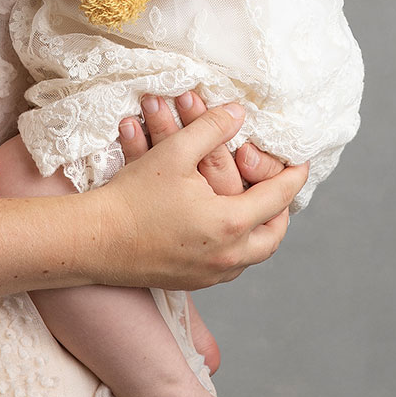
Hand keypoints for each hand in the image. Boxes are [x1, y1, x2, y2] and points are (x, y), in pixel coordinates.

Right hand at [95, 99, 306, 290]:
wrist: (94, 241)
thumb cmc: (132, 197)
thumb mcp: (174, 153)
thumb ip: (211, 129)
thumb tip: (239, 113)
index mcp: (230, 223)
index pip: (278, 197)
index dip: (292, 176)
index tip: (301, 163)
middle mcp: (227, 256)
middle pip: (274, 237)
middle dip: (281, 212)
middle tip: (280, 191)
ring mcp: (209, 274)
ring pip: (253, 257)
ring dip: (261, 233)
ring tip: (257, 211)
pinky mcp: (192, 283)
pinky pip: (230, 269)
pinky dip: (238, 249)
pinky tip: (226, 233)